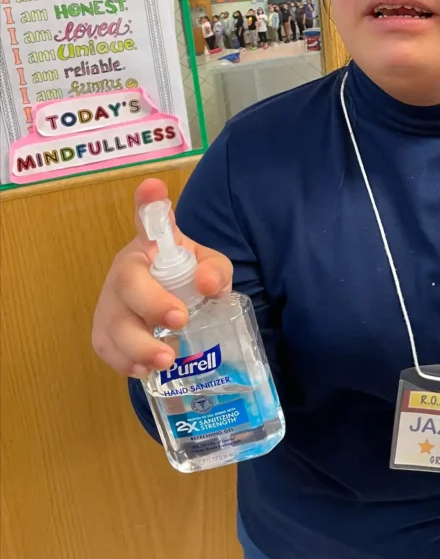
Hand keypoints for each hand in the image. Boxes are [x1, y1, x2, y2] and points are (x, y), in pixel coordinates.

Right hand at [92, 178, 231, 378]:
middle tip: (180, 320)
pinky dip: (123, 362)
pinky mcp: (104, 331)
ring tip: (165, 360)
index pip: (148, 219)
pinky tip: (145, 371)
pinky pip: (105, 347)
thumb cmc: (187, 280)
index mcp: (151, 246)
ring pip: (111, 321)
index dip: (148, 204)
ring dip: (136, 344)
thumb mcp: (209, 270)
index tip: (152, 186)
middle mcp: (126, 270)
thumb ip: (215, 271)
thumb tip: (207, 284)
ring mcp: (110, 301)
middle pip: (125, 282)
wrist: (168, 307)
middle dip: (150, 303)